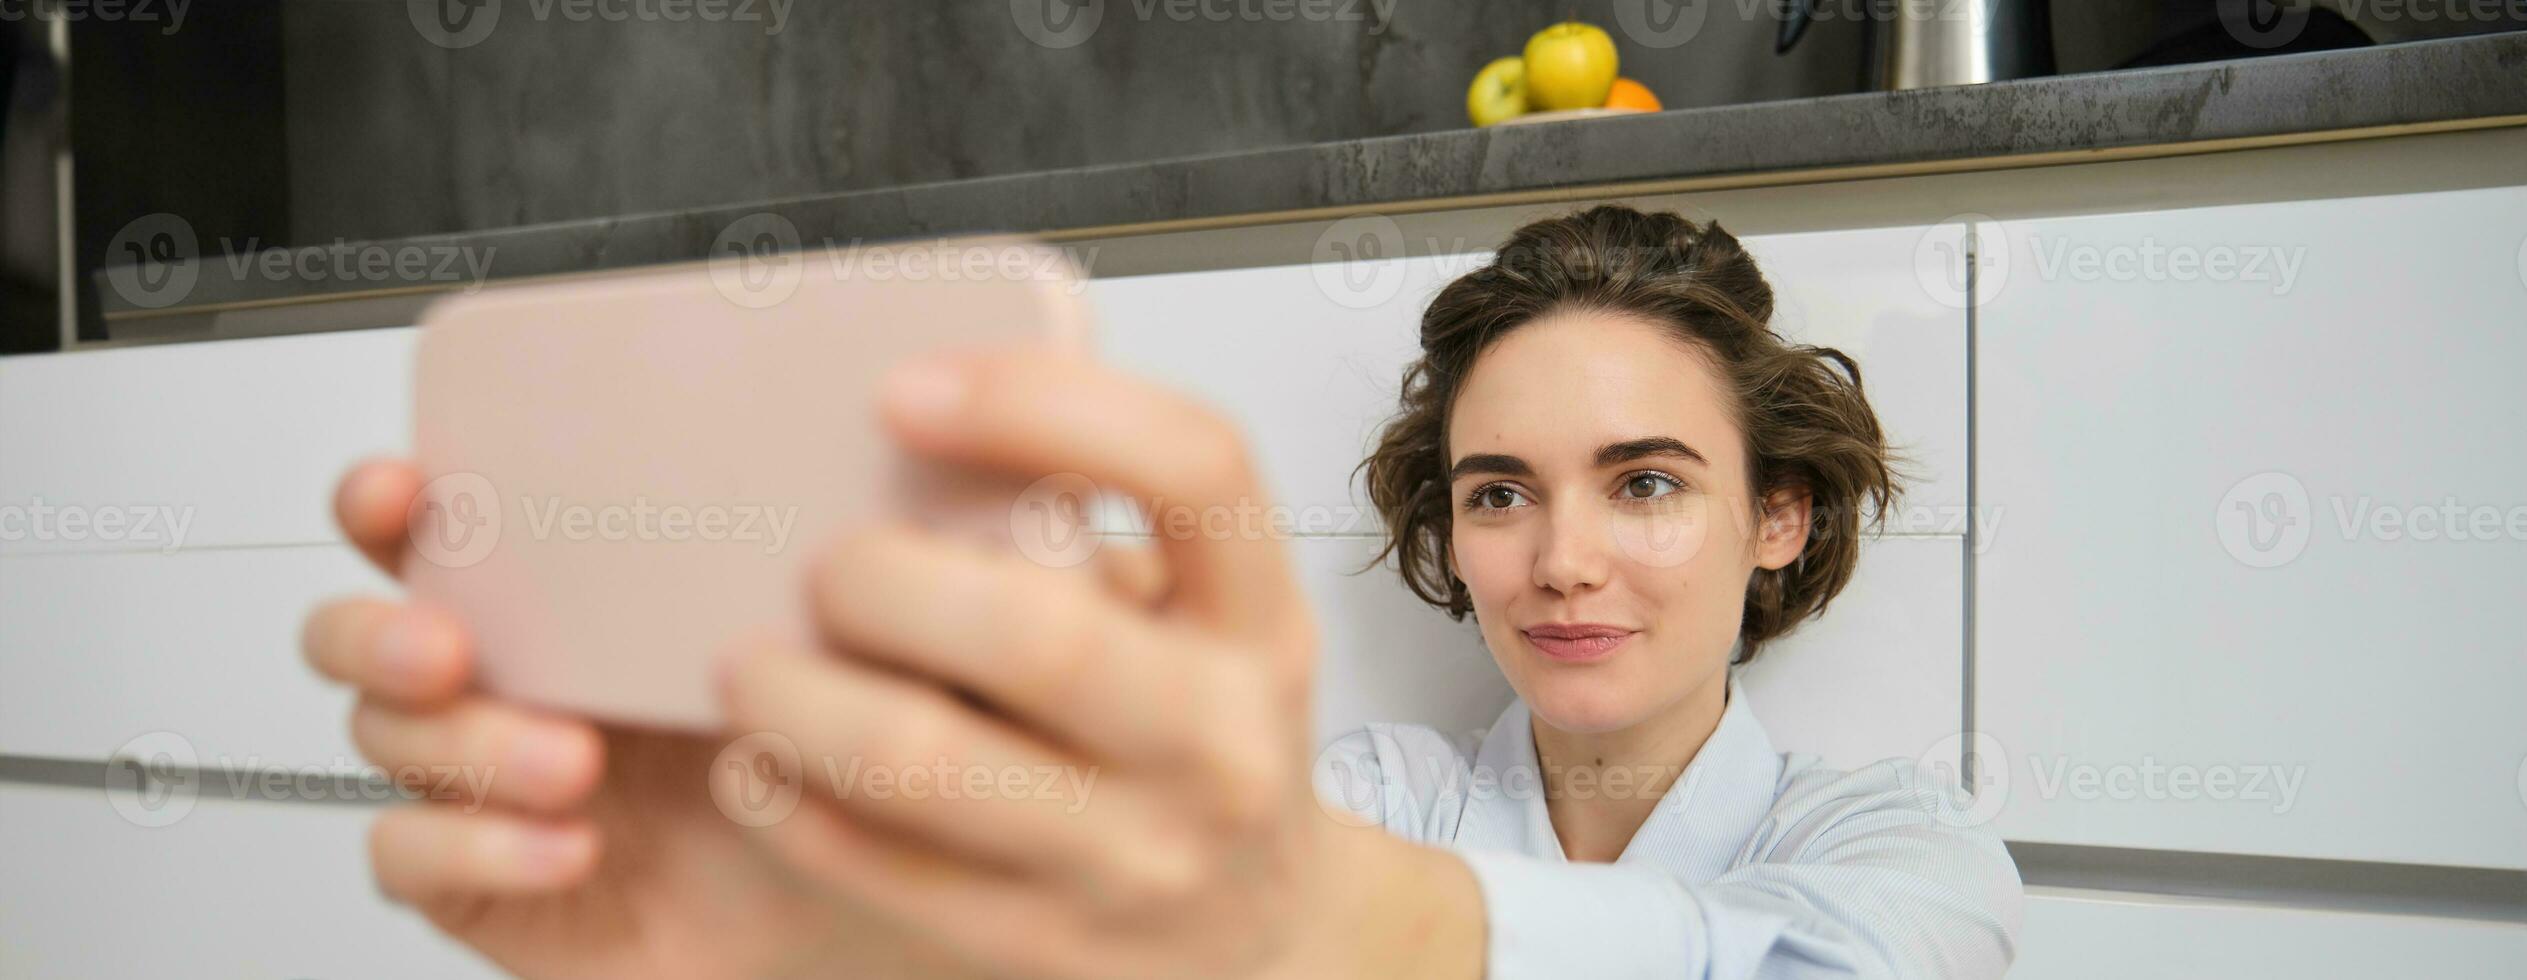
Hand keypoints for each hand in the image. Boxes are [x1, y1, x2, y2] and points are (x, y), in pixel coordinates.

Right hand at [302, 461, 981, 979]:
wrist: (848, 916)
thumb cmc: (832, 776)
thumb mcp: (842, 651)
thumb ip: (819, 562)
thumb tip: (844, 472)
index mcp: (577, 597)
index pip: (442, 525)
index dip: (391, 502)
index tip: (404, 490)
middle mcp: (513, 679)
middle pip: (359, 631)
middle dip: (379, 629)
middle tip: (449, 647)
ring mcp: (485, 781)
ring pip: (387, 738)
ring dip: (467, 743)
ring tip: (571, 762)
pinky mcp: (480, 881)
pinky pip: (410, 857)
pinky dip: (478, 847)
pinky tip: (568, 848)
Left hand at [719, 352, 1481, 978]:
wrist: (1265, 933)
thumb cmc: (1203, 734)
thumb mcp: (1209, 617)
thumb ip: (1107, 527)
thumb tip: (919, 409)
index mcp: (1259, 619)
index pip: (1193, 468)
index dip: (1044, 404)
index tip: (907, 390)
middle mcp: (1218, 738)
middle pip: (1037, 633)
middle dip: (885, 579)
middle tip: (818, 564)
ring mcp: (1138, 857)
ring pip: (930, 763)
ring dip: (804, 698)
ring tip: (746, 662)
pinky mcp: (1050, 946)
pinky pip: (888, 870)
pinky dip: (796, 806)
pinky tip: (759, 761)